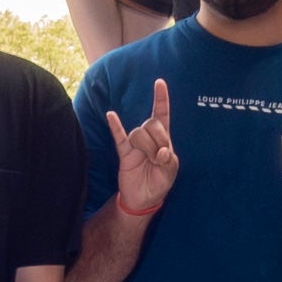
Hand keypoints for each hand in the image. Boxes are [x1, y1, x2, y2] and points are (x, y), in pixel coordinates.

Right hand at [108, 78, 176, 214]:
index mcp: (163, 140)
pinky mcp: (125, 153)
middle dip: (158, 140)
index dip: (161, 99)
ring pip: (139, 133)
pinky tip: (111, 115)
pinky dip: (115, 126)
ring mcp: (135, 145)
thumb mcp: (170, 173)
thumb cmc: (159, 183)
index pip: (162, 114)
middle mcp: (148, 138)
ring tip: (151, 161)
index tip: (159, 82)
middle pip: (151, 124)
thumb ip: (169, 161)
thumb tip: (163, 151)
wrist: (143, 199)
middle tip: (160, 158)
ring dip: (147, 147)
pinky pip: (120, 137)